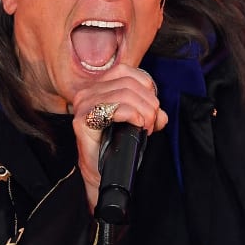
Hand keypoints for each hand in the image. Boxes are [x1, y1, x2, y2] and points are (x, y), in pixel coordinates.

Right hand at [72, 66, 168, 209]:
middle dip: (149, 103)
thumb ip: (151, 111)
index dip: (147, 87)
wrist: (103, 172)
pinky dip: (133, 115)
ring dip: (144, 112)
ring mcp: (83, 105)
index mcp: (99, 86)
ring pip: (125, 94)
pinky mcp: (83, 120)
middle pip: (129, 83)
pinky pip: (116, 108)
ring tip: (146, 128)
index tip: (152, 108)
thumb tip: (161, 113)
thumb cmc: (118, 145)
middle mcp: (87, 92)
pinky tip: (138, 126)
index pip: (128, 71)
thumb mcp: (139, 122)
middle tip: (152, 123)